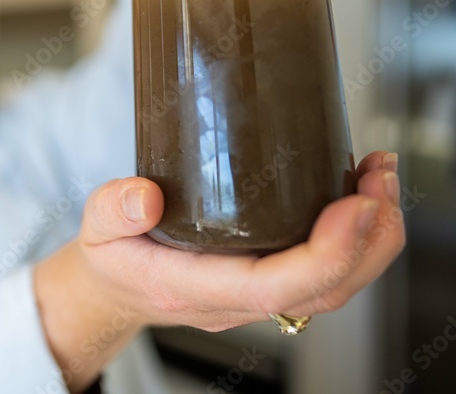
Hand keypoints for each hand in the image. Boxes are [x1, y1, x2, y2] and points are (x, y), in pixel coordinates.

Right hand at [34, 151, 404, 392]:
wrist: (112, 291)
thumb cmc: (112, 257)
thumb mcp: (96, 225)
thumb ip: (113, 208)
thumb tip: (145, 197)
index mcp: (197, 288)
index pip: (277, 286)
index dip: (328, 252)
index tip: (355, 204)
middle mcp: (236, 301)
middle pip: (326, 290)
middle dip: (369, 238)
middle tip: (381, 179)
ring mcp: (257, 296)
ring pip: (335, 286)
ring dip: (372, 236)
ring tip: (381, 177)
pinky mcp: (269, 281)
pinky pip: (326, 273)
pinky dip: (357, 237)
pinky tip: (358, 193)